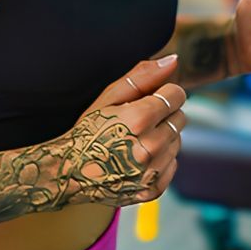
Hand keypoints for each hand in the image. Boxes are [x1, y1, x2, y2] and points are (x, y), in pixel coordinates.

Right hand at [61, 54, 186, 205]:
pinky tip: (137, 158)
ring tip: (134, 141)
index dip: (163, 93)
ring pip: (177, 141)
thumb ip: (143, 76)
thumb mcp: (109, 97)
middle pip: (180, 117)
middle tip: (137, 122)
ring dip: (162, 137)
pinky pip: (172, 164)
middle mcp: (149, 147)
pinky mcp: (153, 189)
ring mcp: (152, 171)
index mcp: (139, 119)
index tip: (148, 99)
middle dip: (163, 115)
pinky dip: (160, 160)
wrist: (70, 172)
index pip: (176, 95)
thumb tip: (174, 61)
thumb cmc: (87, 131)